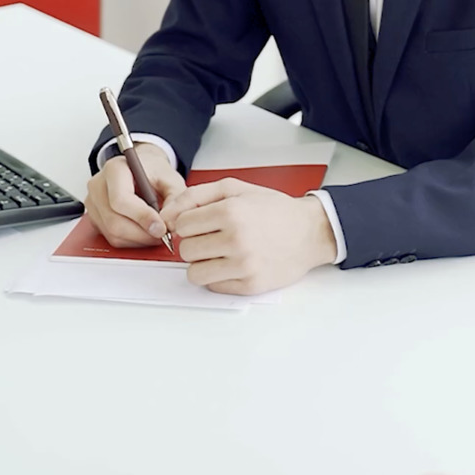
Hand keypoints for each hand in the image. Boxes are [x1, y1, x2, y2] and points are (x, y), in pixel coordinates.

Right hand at [85, 143, 186, 249]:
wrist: (141, 168)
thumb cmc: (153, 171)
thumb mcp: (172, 178)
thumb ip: (176, 199)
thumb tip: (170, 223)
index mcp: (115, 169)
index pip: (120, 199)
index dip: (141, 217)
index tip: (161, 228)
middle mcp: (98, 185)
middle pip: (114, 221)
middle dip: (142, 234)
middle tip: (163, 235)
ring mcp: (93, 202)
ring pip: (111, 233)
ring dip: (137, 240)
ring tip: (155, 233)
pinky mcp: (94, 217)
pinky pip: (109, 237)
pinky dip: (129, 241)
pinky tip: (142, 233)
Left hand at [160, 178, 336, 294]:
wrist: (309, 232)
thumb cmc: (272, 209)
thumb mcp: (234, 188)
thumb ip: (194, 196)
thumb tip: (165, 215)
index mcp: (231, 211)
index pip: (181, 225)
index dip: (188, 223)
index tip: (202, 222)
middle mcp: (237, 239)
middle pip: (185, 250)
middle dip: (194, 243)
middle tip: (212, 238)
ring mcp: (244, 265)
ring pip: (194, 273)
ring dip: (202, 263)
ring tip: (219, 253)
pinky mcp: (250, 286)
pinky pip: (212, 286)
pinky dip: (217, 276)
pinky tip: (233, 264)